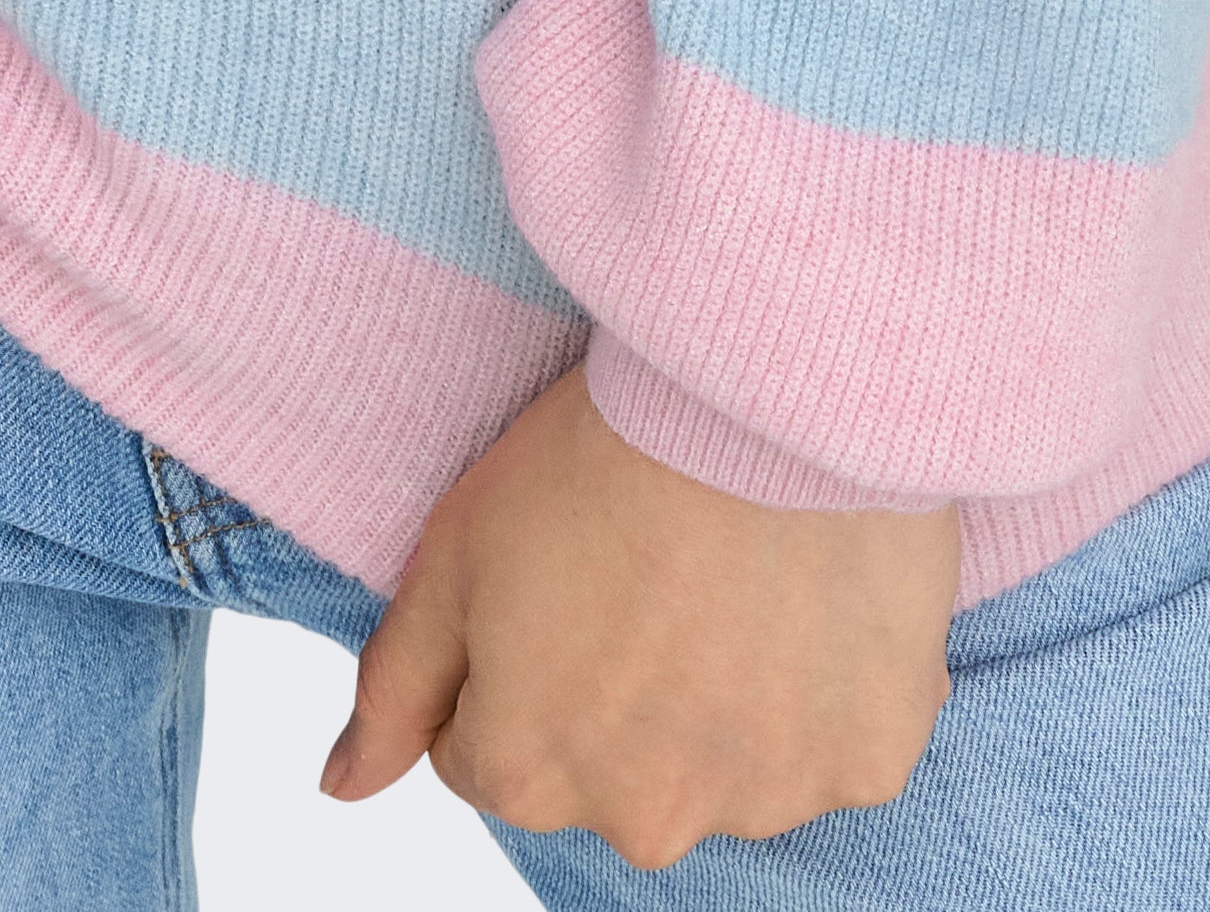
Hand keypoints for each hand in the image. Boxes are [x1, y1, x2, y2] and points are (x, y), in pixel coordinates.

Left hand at [323, 365, 955, 866]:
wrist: (764, 390)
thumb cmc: (602, 452)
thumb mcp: (453, 550)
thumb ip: (394, 687)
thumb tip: (343, 786)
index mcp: (528, 776)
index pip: (489, 752)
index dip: (516, 658)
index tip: (559, 579)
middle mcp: (644, 820)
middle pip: (610, 774)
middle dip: (618, 698)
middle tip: (649, 568)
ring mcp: (764, 799)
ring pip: (725, 763)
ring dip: (725, 698)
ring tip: (736, 568)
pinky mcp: (866, 758)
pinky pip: (831, 739)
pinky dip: (823, 685)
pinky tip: (809, 590)